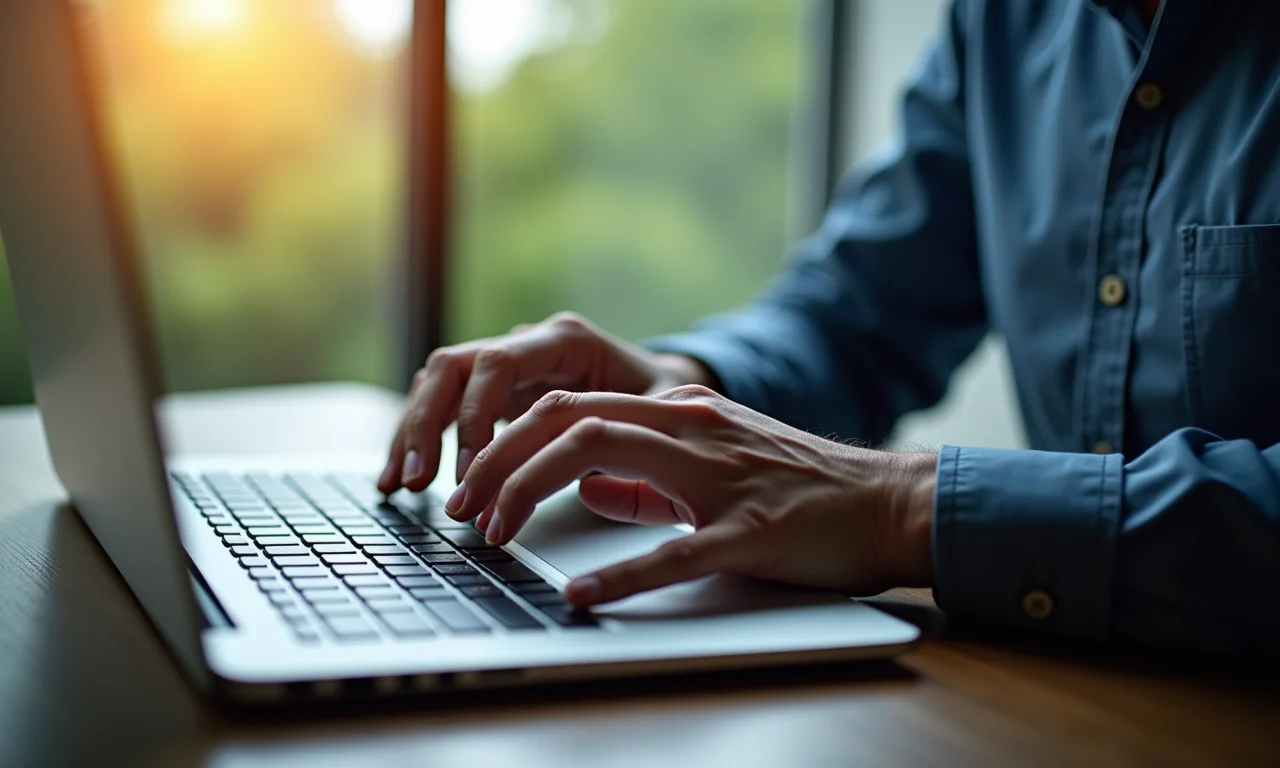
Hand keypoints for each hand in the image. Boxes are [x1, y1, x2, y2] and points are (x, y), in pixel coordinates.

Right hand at [378, 312, 716, 494]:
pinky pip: (443, 408)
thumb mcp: (660, 414)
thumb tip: (582, 481)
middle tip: (417, 480)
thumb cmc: (666, 402)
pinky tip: (399, 480)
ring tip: (396, 485)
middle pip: (453, 367)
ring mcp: (506, 366)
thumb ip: (625, 435)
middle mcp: (527, 344)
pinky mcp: (494, 393)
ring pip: (437, 385)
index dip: (475, 417)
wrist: (668, 390)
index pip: (497, 364)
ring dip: (411, 432)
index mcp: (565, 339)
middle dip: (427, 423)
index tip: (471, 470)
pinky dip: (419, 441)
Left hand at [443, 385, 936, 606]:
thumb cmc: (798, 487)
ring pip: (604, 458)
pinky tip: (580, 596)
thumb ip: (648, 470)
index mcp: (678, 414)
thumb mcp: (713, 461)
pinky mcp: (750, 531)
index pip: (570, 407)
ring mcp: (720, 477)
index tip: (471, 485)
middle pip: (570, 420)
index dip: (508, 442)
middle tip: (462, 512)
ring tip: (495, 536)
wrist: (886, 501)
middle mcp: (690, 430)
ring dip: (533, 493)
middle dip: (500, 462)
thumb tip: (588, 484)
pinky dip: (619, 574)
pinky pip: (674, 551)